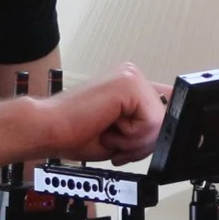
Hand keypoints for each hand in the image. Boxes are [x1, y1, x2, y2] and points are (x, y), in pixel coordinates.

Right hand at [45, 64, 166, 165]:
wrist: (48, 129)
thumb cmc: (75, 133)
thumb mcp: (122, 135)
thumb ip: (146, 129)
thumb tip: (169, 134)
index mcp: (129, 85)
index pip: (166, 107)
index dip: (157, 132)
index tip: (139, 144)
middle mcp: (132, 75)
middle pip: (164, 120)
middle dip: (142, 142)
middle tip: (114, 141)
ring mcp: (131, 76)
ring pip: (159, 123)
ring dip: (134, 141)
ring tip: (108, 133)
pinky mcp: (128, 84)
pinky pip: (150, 122)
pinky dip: (130, 136)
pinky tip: (107, 128)